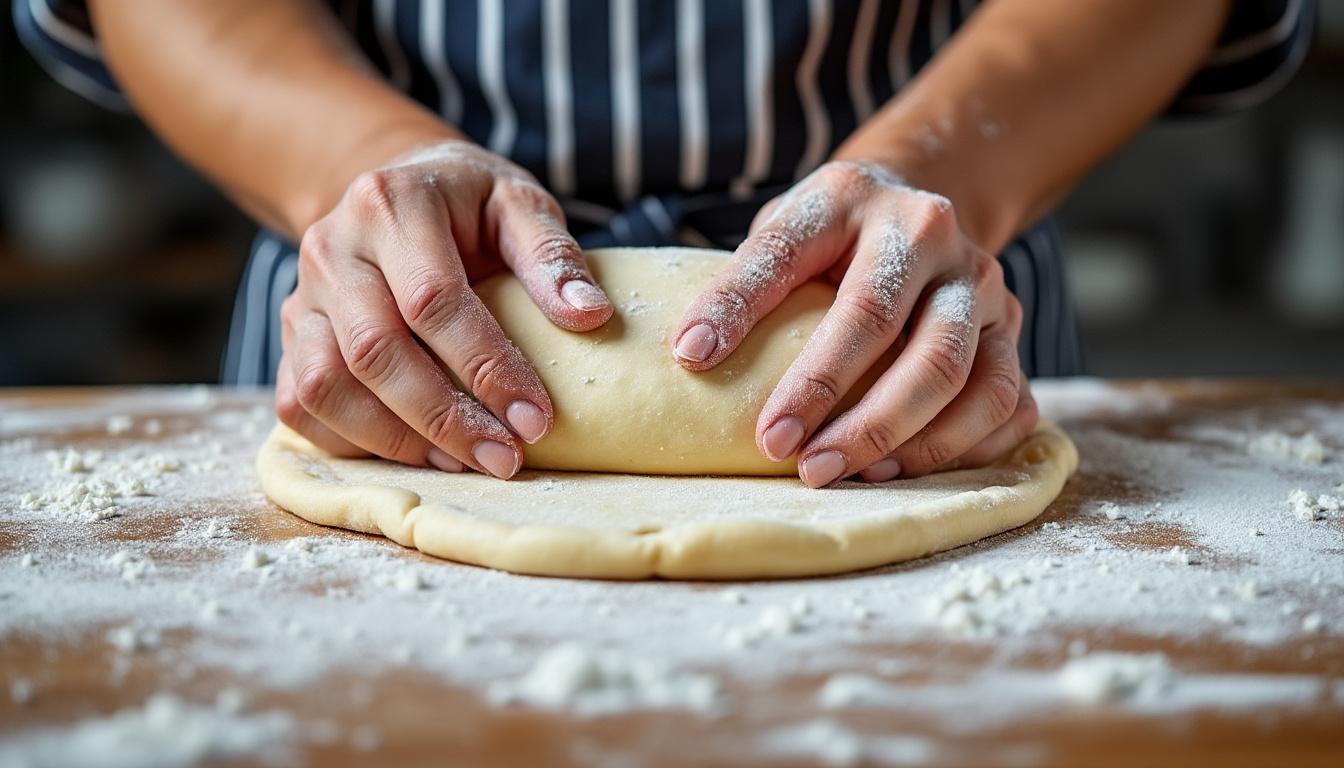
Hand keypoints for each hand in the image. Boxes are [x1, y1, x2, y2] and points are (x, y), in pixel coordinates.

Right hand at [275, 141, 613, 477]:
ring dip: (395, 440)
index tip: (536, 417)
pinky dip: (350, 441)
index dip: (486, 366)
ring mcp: (303, 295)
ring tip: (462, 462)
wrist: (398, 185)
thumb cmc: (469, 203)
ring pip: (325, 386)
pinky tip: (413, 453)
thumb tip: (590, 317)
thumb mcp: (519, 203)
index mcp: (390, 204)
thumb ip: (552, 254)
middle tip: (505, 458)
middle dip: (444, 418)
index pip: (433, 300)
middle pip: (374, 352)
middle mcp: (332, 247)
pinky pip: (299, 403)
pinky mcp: (292, 334)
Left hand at [672, 161, 1037, 487]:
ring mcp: (983, 287)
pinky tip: (898, 471)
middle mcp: (930, 234)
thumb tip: (692, 356)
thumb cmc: (831, 239)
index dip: (739, 308)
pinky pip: (1007, 405)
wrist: (919, 212)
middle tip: (783, 453)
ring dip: (899, 439)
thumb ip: (747, 280)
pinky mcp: (1012, 334)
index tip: (692, 360)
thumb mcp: (782, 231)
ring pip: (962, 376)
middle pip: (888, 327)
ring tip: (837, 472)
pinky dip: (959, 450)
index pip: (788, 253)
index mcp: (851, 197)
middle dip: (831, 399)